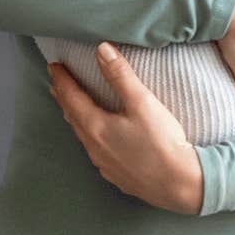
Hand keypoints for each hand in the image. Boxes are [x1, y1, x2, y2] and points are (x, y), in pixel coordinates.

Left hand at [47, 45, 203, 214]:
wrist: (180, 185)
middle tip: (56, 83)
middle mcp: (94, 147)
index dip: (62, 80)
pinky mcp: (117, 176)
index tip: (53, 65)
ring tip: (71, 107)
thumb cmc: (162, 143)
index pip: (71, 97)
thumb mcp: (142, 103)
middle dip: (64, 98)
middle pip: (72, 117)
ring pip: (82, 136)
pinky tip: (97, 139)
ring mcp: (104, 165)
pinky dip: (90, 137)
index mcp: (96, 127)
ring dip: (75, 118)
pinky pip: (96, 152)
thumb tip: (101, 49)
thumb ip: (120, 75)